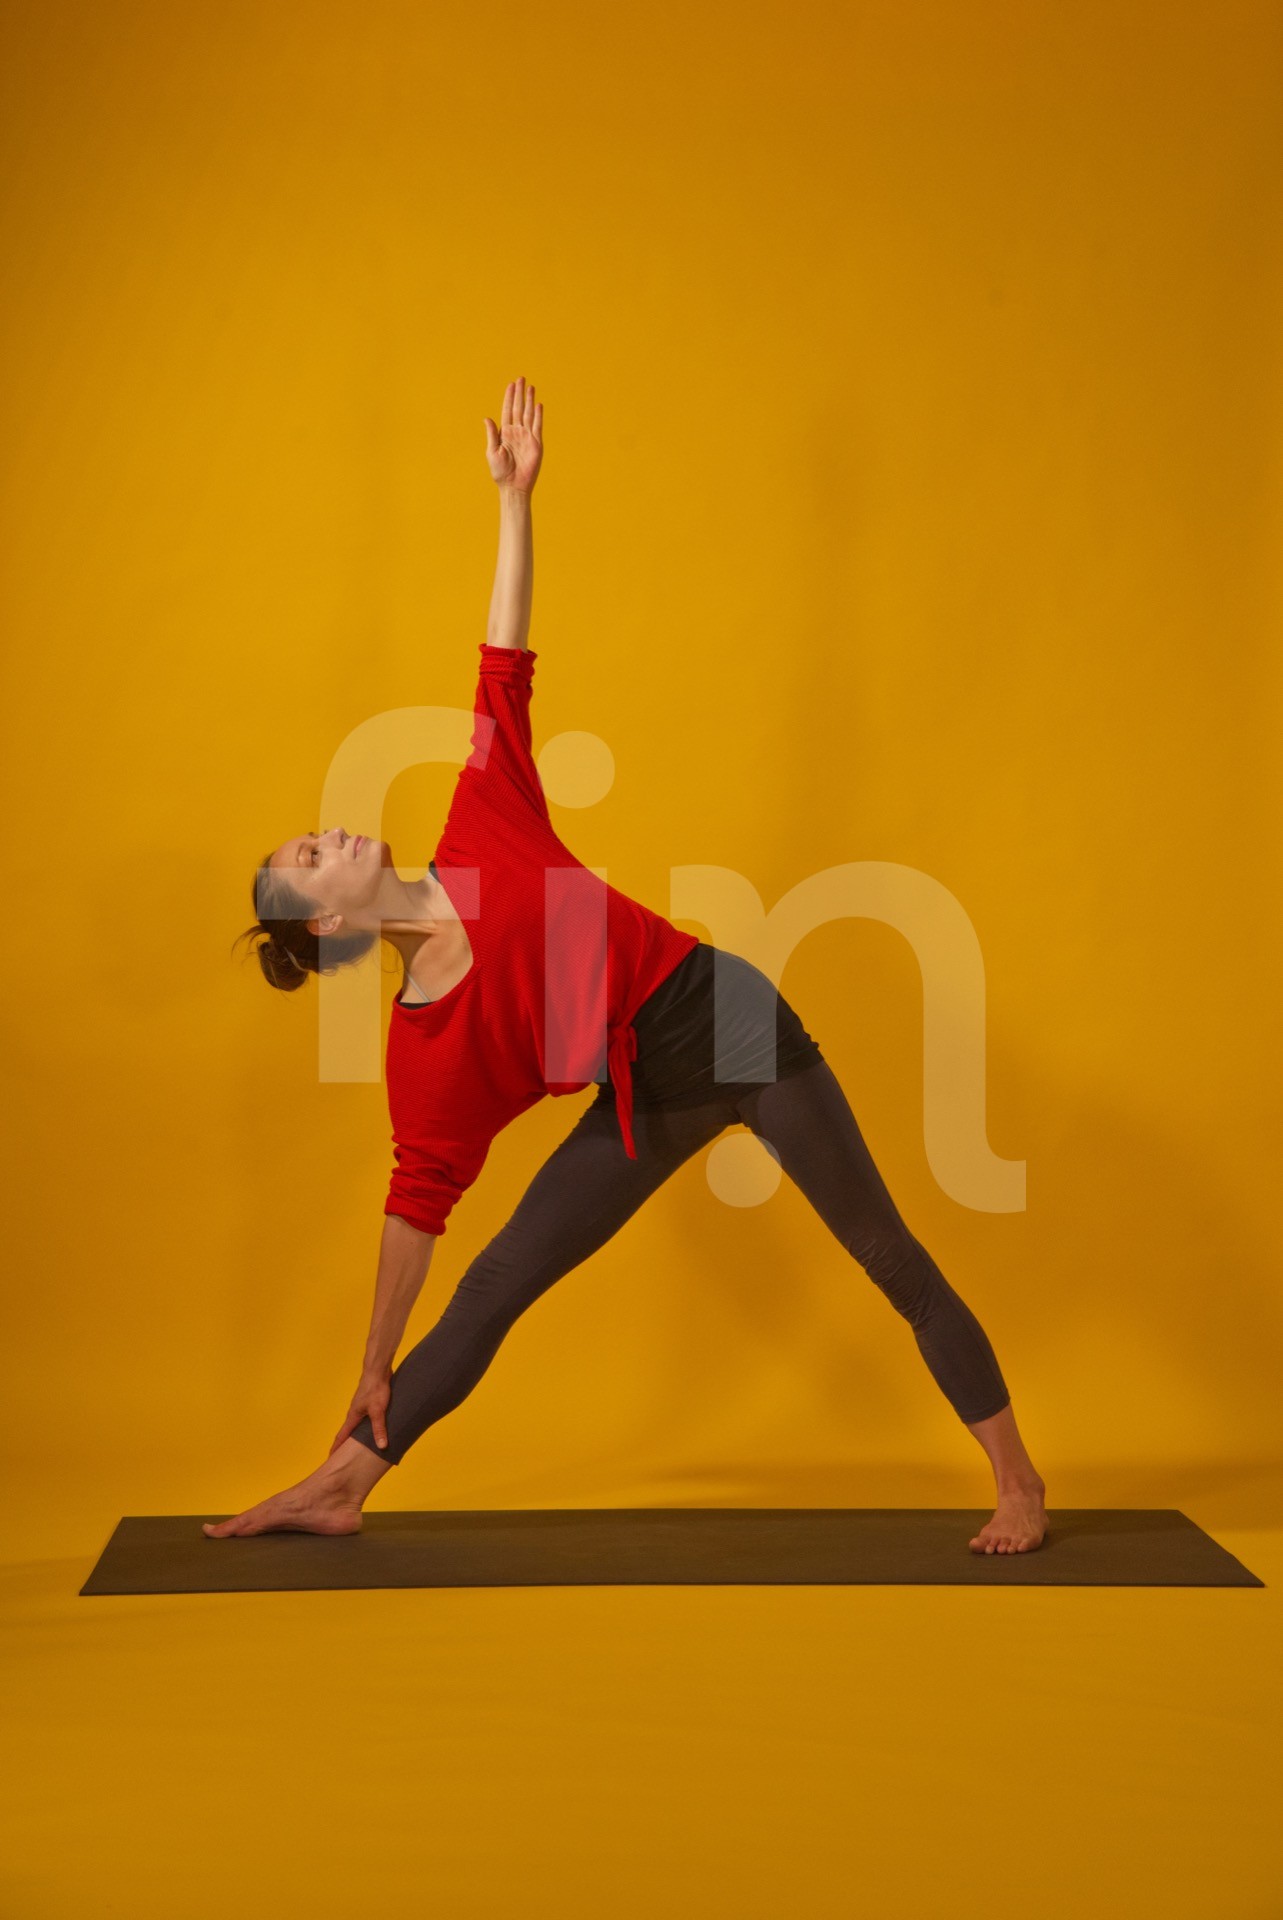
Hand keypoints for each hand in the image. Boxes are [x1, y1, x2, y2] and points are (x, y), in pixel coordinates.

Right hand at [329, 1365, 391, 1454]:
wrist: (378, 1370)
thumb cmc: (375, 1388)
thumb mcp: (378, 1410)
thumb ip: (379, 1428)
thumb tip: (381, 1446)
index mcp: (352, 1416)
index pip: (341, 1436)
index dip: (336, 1448)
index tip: (331, 1459)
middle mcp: (355, 1413)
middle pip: (348, 1432)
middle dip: (345, 1445)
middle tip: (344, 1457)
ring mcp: (361, 1407)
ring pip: (357, 1425)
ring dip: (356, 1435)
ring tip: (359, 1446)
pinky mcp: (369, 1402)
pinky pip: (366, 1418)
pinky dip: (366, 1427)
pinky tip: (373, 1429)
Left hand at [484, 375, 542, 492]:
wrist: (513, 486)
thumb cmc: (500, 472)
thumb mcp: (492, 451)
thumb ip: (492, 434)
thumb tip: (487, 418)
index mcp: (505, 433)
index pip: (508, 410)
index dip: (509, 397)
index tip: (511, 385)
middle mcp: (517, 432)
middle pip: (519, 408)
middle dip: (520, 394)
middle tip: (521, 379)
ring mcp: (527, 437)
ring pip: (528, 414)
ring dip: (529, 400)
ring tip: (530, 387)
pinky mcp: (536, 444)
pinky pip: (537, 426)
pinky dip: (538, 415)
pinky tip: (538, 405)